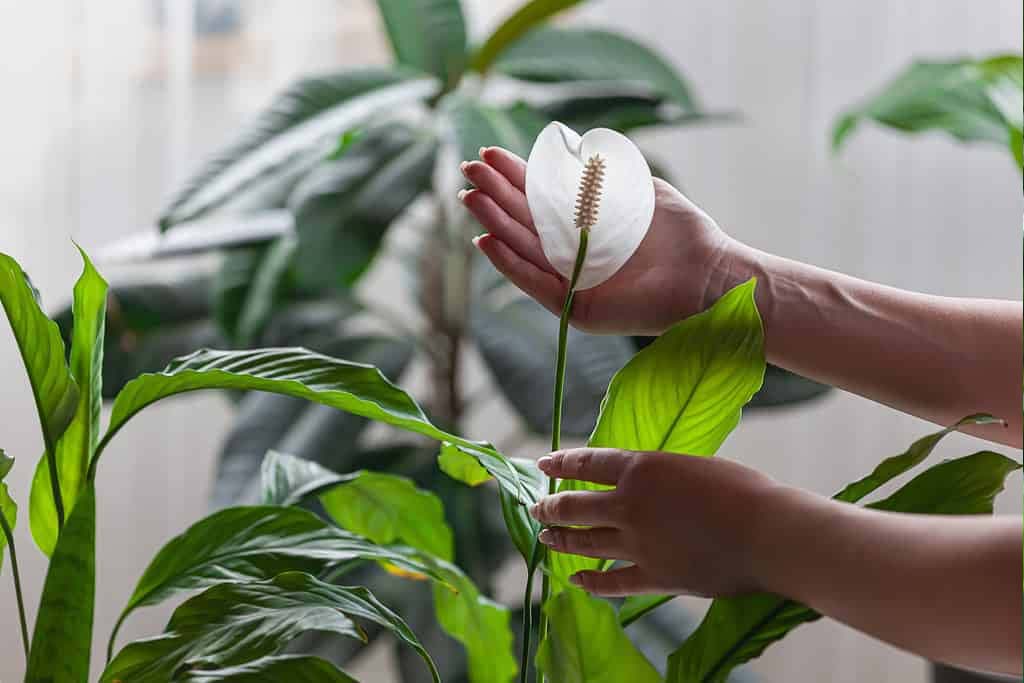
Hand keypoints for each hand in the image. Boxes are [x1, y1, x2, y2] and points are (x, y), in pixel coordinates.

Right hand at [460, 147, 732, 334]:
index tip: (489, 154)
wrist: (709, 275)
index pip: (541, 198)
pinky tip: (486, 241)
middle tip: (468, 170)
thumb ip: (606, 174)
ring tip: (469, 199)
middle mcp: (575, 253)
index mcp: (587, 225)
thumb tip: (570, 151)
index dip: (514, 176)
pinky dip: (510, 264)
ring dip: (494, 223)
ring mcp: (574, 282)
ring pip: (524, 249)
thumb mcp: (641, 191)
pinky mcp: (579, 309)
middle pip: (524, 221)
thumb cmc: (682, 233)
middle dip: (495, 195)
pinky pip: (536, 284)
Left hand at [529, 448, 782, 597]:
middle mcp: (629, 505)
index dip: (560, 463)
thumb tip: (642, 483)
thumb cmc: (742, 490)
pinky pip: (612, 582)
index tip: (543, 465)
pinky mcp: (654, 576)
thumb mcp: (691, 465)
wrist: (768, 533)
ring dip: (561, 540)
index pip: (586, 463)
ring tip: (545, 537)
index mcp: (640, 468)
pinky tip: (576, 581)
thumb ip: (658, 475)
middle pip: (575, 506)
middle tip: (537, 509)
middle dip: (550, 507)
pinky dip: (591, 582)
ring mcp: (638, 544)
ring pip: (585, 543)